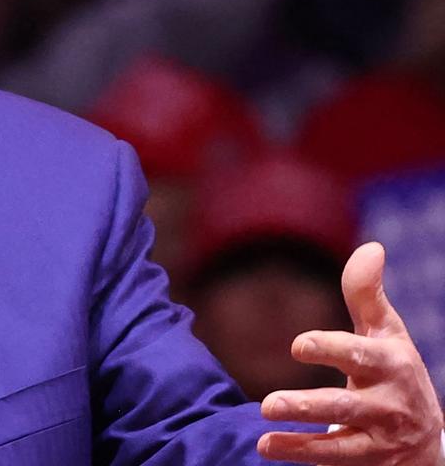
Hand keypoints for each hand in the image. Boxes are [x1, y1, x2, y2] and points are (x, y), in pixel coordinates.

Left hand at [258, 242, 444, 465]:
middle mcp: (387, 403)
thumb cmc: (394, 371)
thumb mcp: (386, 333)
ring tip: (263, 438)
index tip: (298, 346)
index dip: (330, 349)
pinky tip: (268, 450)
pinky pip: (336, 462)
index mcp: (390, 364)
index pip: (359, 355)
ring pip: (341, 445)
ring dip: (301, 444)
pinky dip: (304, 458)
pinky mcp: (370, 463)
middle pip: (346, 405)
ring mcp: (379, 438)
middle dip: (308, 406)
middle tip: (267, 404)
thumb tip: (370, 247)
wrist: (428, 437)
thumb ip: (367, 295)